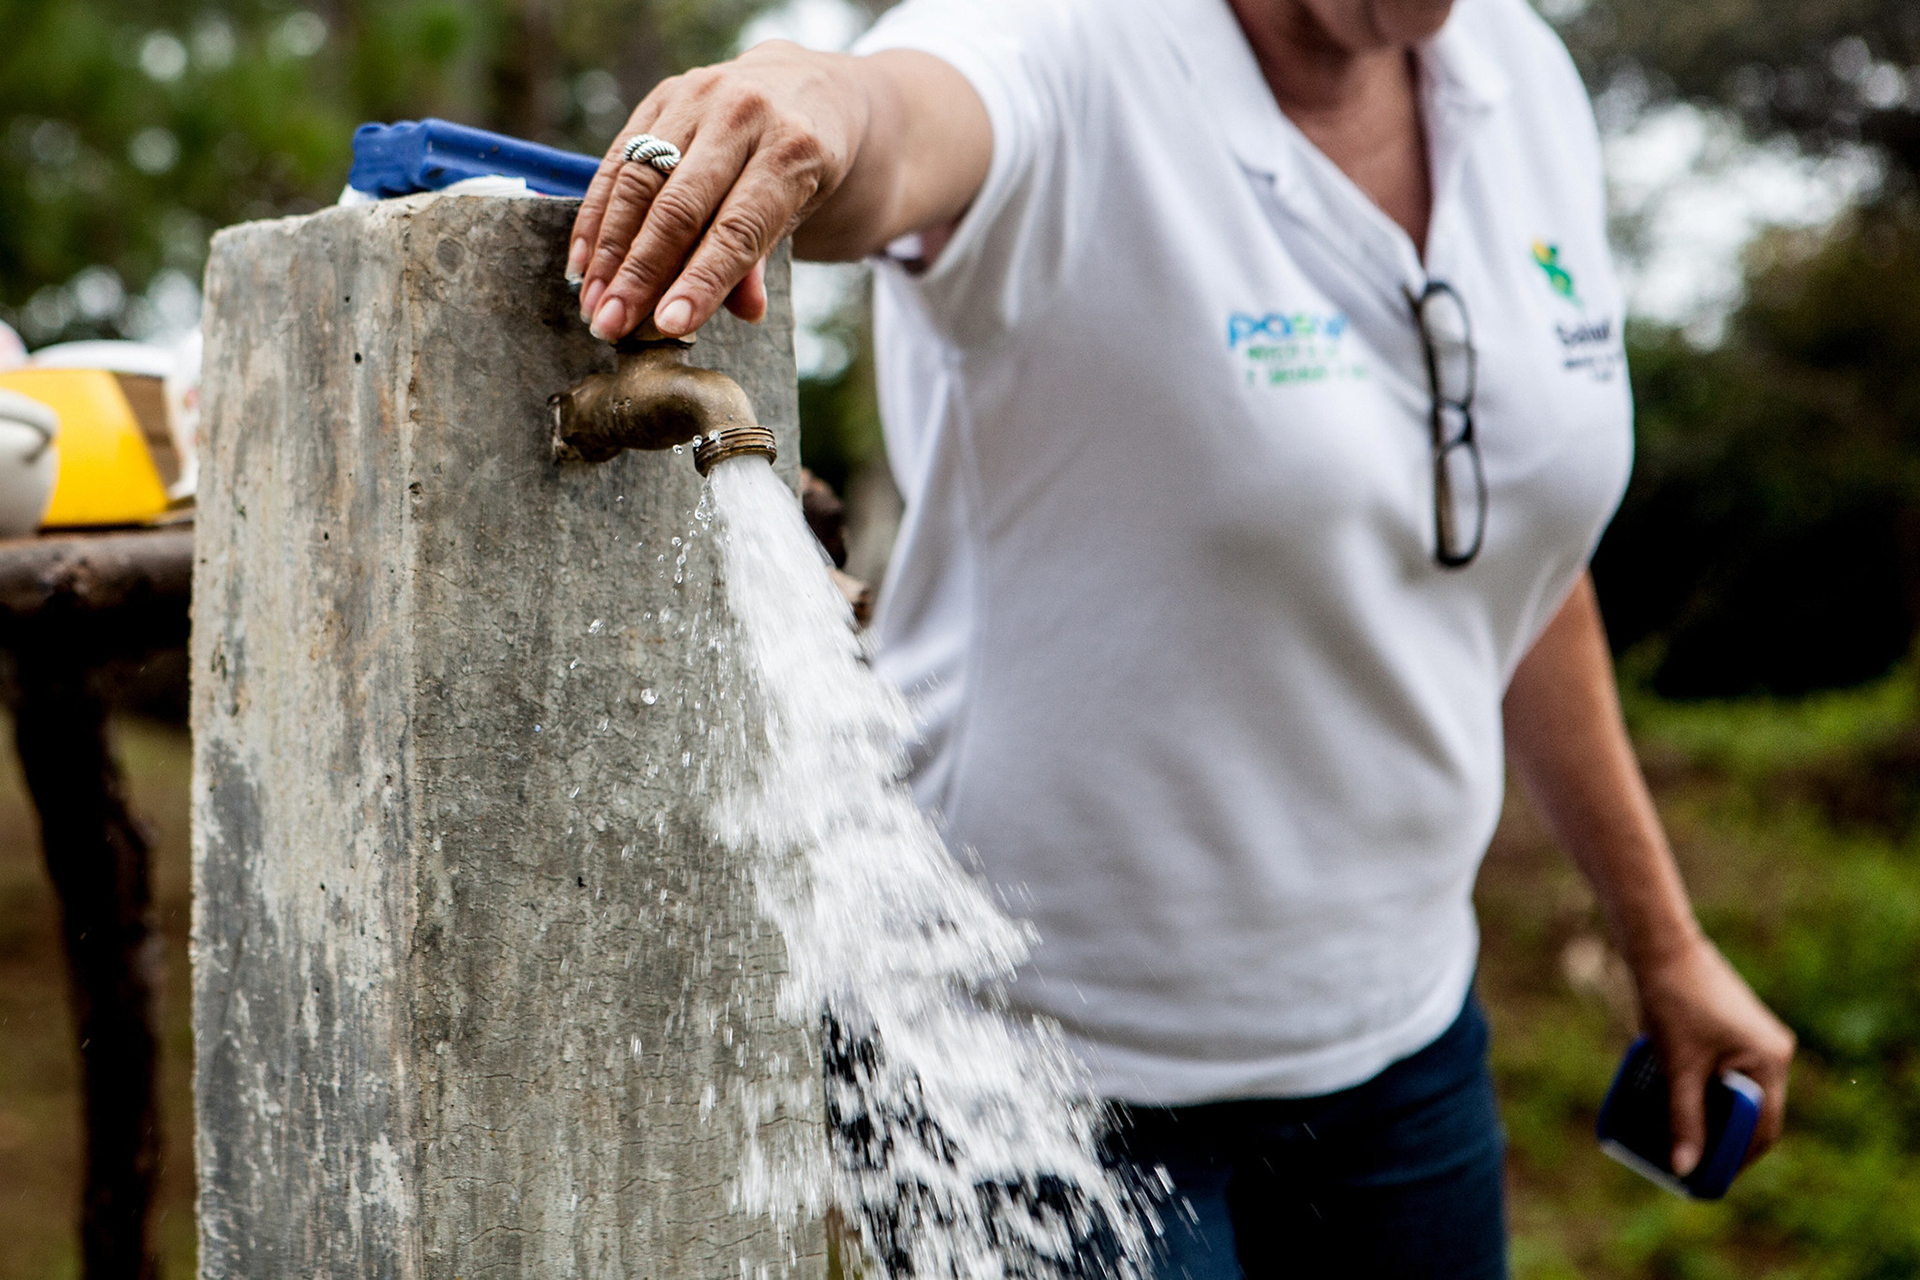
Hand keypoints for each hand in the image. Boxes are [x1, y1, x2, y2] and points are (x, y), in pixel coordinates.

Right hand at [568, 41, 868, 341]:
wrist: (799, 86)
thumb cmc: (799, 166)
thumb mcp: (801, 210)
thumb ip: (762, 256)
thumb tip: (745, 312)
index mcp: (793, 149)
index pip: (738, 229)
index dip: (700, 281)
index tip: (666, 325)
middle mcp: (743, 115)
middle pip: (678, 206)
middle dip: (640, 272)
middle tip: (609, 324)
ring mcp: (699, 98)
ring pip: (639, 182)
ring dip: (609, 250)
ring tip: (592, 302)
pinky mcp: (663, 95)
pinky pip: (618, 159)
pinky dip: (597, 214)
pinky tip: (583, 261)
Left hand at [1633, 935, 1795, 1175]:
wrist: (1660, 946)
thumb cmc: (1672, 1001)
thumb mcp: (1677, 1066)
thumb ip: (1683, 1118)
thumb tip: (1683, 1167)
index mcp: (1770, 1062)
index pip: (1763, 1128)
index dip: (1736, 1157)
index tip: (1706, 1177)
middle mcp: (1772, 1051)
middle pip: (1752, 1111)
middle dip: (1721, 1137)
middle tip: (1689, 1160)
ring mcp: (1756, 1038)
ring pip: (1737, 1092)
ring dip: (1712, 1113)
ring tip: (1680, 1134)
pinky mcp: (1737, 1028)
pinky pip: (1728, 1072)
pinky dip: (1707, 1089)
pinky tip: (1679, 1100)